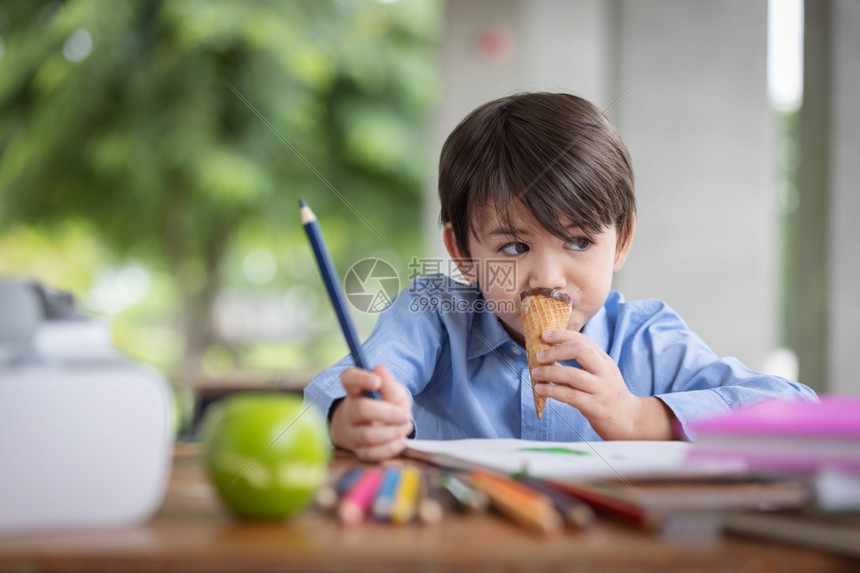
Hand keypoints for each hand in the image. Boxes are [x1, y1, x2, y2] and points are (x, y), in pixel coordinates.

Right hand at [329, 364, 413, 460]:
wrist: (376, 427)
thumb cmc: (385, 405)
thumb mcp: (392, 391)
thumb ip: (388, 383)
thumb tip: (379, 368)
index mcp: (355, 390)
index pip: (349, 378)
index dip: (360, 378)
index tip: (376, 381)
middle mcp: (349, 411)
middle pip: (361, 409)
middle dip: (388, 413)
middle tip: (405, 415)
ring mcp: (351, 432)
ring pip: (367, 435)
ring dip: (392, 432)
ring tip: (405, 427)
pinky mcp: (358, 451)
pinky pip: (371, 453)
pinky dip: (389, 448)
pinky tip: (400, 441)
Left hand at [530, 329, 674, 439]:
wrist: (629, 420)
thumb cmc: (608, 395)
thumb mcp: (600, 374)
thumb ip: (582, 363)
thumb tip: (550, 354)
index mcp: (604, 360)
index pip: (583, 340)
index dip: (562, 335)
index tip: (545, 335)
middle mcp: (604, 371)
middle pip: (580, 351)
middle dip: (555, 350)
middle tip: (538, 356)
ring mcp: (601, 389)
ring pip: (572, 374)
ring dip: (549, 372)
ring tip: (534, 373)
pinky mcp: (595, 407)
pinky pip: (569, 396)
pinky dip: (552, 390)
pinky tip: (540, 389)